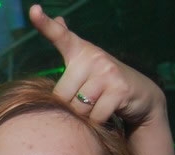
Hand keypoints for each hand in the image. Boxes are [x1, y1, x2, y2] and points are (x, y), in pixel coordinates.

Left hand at [29, 4, 165, 126]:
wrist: (141, 96)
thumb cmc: (104, 83)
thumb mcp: (86, 65)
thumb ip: (69, 47)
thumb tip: (58, 19)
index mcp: (80, 51)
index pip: (60, 36)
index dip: (44, 24)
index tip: (33, 10)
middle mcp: (94, 57)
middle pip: (62, 95)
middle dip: (71, 107)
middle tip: (88, 102)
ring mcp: (107, 72)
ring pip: (78, 108)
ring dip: (86, 117)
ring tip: (98, 107)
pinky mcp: (119, 89)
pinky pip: (95, 117)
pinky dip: (98, 123)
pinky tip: (108, 114)